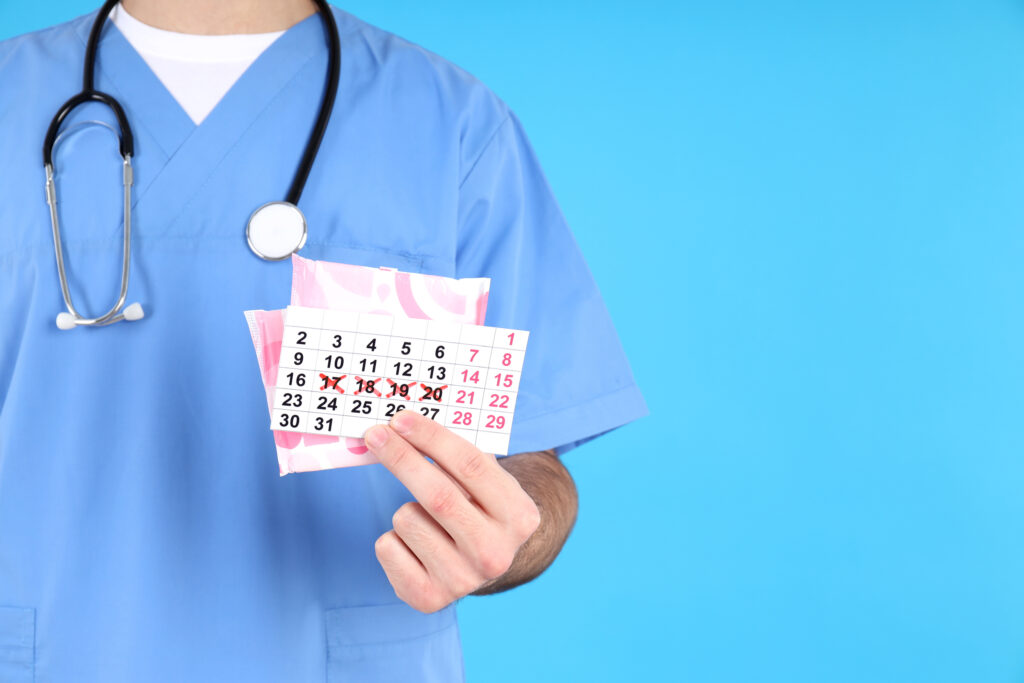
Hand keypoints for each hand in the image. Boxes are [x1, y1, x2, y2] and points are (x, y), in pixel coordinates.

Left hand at [364, 410, 540, 612]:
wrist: (485, 564)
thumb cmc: (480, 508)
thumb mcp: (489, 480)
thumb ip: (461, 453)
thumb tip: (411, 421)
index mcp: (518, 517)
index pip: (471, 466)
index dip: (432, 439)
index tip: (401, 419)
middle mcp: (495, 553)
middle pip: (438, 495)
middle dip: (401, 458)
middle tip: (376, 434)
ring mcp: (462, 581)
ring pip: (406, 519)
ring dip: (405, 508)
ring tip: (426, 520)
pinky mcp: (429, 599)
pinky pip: (387, 547)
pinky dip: (393, 538)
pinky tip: (415, 546)